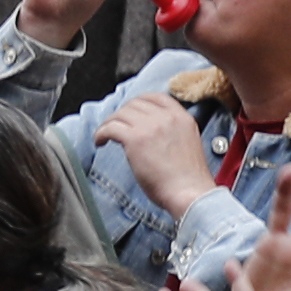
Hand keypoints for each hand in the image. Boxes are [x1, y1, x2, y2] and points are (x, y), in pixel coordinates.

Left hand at [99, 93, 215, 222]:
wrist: (190, 194)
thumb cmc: (189, 179)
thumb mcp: (188, 143)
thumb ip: (172, 131)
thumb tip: (149, 130)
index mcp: (183, 118)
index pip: (157, 97)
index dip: (139, 101)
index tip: (130, 109)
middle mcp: (166, 118)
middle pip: (134, 104)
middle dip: (122, 114)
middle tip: (116, 126)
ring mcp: (150, 127)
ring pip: (120, 114)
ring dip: (109, 124)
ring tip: (105, 135)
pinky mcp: (135, 139)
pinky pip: (110, 128)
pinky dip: (101, 133)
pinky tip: (100, 142)